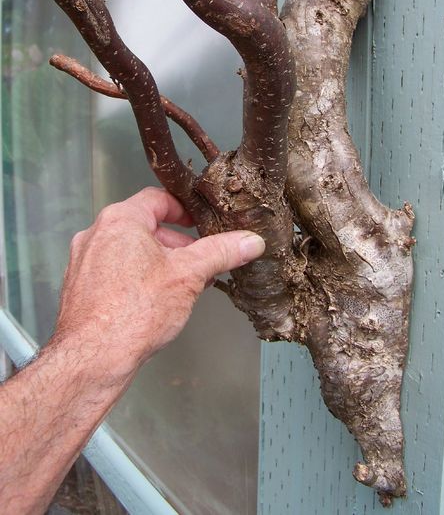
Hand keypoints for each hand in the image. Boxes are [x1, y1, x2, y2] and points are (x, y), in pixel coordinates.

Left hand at [55, 186, 264, 373]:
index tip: (199, 223)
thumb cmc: (131, 315)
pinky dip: (136, 278)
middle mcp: (96, 235)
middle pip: (144, 226)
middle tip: (197, 259)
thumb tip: (247, 241)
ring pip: (129, 251)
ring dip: (157, 262)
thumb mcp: (189, 276)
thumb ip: (221, 252)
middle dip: (175, 243)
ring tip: (179, 284)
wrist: (93, 359)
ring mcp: (84, 262)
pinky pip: (114, 272)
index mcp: (120, 221)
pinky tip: (154, 301)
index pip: (158, 199)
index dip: (184, 210)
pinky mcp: (81, 287)